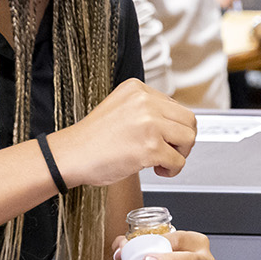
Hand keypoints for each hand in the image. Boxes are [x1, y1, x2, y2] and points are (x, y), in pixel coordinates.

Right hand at [47, 79, 198, 185]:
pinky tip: (156, 170)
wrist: (71, 155)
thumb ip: (146, 110)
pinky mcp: (151, 147)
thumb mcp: (121, 108)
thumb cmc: (93, 139)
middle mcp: (145, 102)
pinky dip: (172, 170)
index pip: (175, 106)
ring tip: (161, 160)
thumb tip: (174, 123)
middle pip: (189, 120)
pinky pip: (178, 161)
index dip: (173, 127)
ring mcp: (149, 124)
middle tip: (169, 151)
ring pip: (189, 138)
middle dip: (183, 140)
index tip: (162, 139)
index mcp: (138, 89)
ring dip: (180, 154)